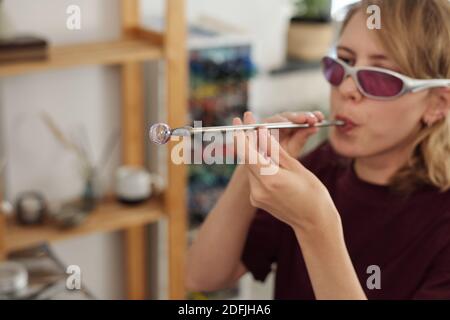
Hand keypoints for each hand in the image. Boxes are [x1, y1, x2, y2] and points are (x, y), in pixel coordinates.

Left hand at [234, 112, 339, 233]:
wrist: (314, 222)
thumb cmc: (312, 192)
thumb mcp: (296, 167)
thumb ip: (275, 149)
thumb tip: (261, 132)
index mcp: (269, 178)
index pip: (246, 151)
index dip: (241, 133)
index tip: (239, 119)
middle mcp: (258, 189)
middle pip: (246, 157)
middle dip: (247, 139)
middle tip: (249, 122)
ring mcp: (256, 196)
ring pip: (250, 166)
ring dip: (254, 151)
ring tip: (262, 138)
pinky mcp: (257, 200)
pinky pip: (255, 176)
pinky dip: (259, 164)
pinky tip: (268, 158)